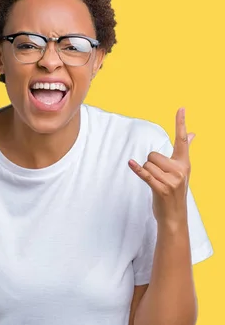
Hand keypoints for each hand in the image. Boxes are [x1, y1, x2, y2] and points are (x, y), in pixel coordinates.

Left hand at [128, 108, 194, 225]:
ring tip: (155, 183)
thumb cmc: (175, 190)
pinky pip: (145, 174)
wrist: (174, 216)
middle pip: (153, 154)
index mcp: (184, 163)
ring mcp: (171, 180)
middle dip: (150, 164)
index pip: (182, 139)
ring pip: (147, 164)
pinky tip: (130, 164)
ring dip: (146, 173)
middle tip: (158, 177)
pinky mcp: (161, 188)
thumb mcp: (182, 170)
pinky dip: (136, 170)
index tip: (181, 108)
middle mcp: (180, 170)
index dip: (181, 124)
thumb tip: (193, 133)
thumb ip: (185, 151)